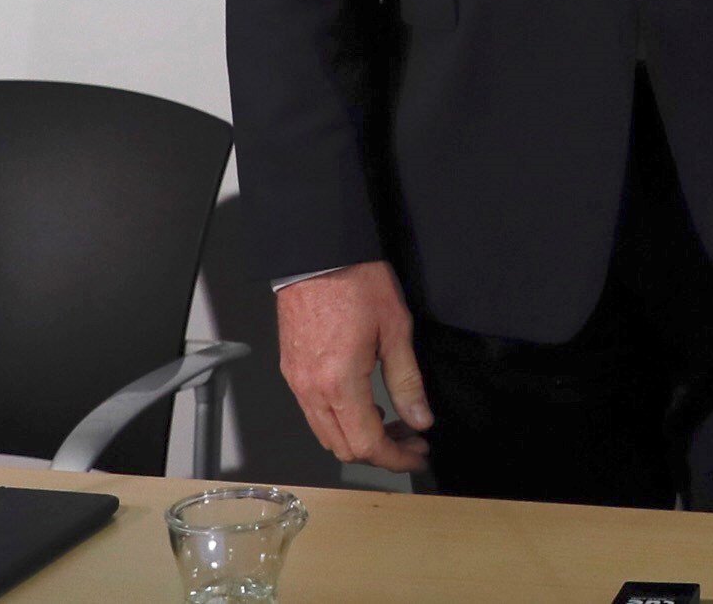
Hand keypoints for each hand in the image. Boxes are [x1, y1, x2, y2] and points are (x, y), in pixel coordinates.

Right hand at [274, 261, 431, 470]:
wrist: (316, 255)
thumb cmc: (357, 283)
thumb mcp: (396, 330)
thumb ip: (407, 381)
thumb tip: (420, 419)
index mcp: (339, 383)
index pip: (366, 444)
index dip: (396, 458)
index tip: (419, 454)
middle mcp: (311, 390)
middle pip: (343, 448)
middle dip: (380, 453)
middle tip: (411, 439)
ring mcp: (297, 382)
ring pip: (325, 433)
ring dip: (359, 438)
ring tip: (392, 423)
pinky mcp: (291, 371)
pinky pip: (313, 412)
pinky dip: (340, 420)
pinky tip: (365, 403)